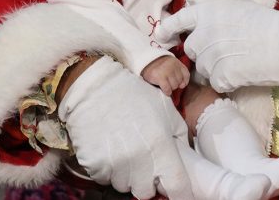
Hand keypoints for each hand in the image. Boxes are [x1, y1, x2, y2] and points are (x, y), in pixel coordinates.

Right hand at [58, 56, 193, 198]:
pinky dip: (108, 169)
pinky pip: (105, 178)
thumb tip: (183, 156)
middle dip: (147, 181)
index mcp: (161, 146)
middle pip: (146, 192)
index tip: (179, 193)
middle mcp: (139, 160)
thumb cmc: (134, 95)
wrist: (94, 88)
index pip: (177, 187)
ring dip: (127, 175)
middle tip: (143, 162)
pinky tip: (109, 148)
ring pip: (125, 186)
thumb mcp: (165, 109)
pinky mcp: (95, 165)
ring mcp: (115, 165)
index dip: (181, 193)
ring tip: (124, 150)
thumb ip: (179, 135)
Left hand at [155, 0, 278, 92]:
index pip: (178, 21)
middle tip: (223, 51)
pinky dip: (226, 81)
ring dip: (215, 68)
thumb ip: (215, 13)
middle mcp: (202, 35)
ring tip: (237, 61)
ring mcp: (210, 58)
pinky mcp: (220, 77)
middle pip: (191, 49)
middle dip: (203, 51)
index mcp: (206, 13)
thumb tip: (204, 19)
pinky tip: (241, 73)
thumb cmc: (266, 21)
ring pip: (203, 68)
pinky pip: (215, 82)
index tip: (160, 35)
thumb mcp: (237, 6)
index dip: (168, 29)